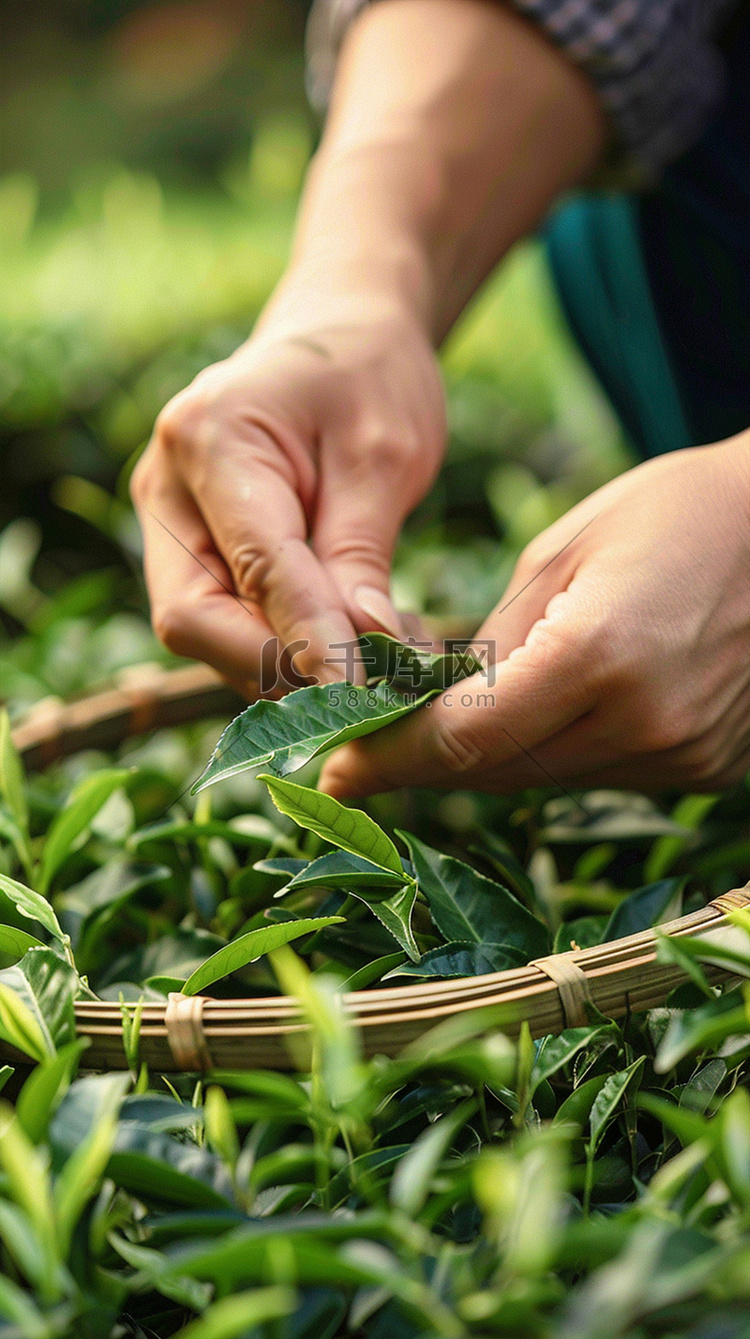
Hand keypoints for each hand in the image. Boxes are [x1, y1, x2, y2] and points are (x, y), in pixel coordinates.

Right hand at [130, 296, 444, 694]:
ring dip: (290, 667)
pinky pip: (229, 623)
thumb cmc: (367, 377)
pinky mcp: (191, 553)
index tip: (359, 691)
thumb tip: (363, 652)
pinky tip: (355, 648)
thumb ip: (362, 555)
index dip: (302, 639)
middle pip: (195, 619)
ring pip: (211, 635)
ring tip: (380, 665)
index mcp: (209, 437)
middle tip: (371, 688)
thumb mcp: (384, 455)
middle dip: (279, 665)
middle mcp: (166, 487)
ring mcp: (170, 524)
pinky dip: (288, 649)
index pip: (249, 566)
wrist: (338, 337)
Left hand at [320, 432, 749, 794]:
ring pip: (545, 780)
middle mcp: (644, 724)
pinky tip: (531, 721)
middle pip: (498, 774)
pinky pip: (599, 772)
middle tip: (363, 756)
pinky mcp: (705, 766)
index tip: (333, 774)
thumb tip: (437, 706)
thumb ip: (496, 642)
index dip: (390, 761)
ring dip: (486, 762)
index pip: (464, 738)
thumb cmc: (678, 510)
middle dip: (423, 767)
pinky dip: (552, 753)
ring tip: (435, 729)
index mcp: (599, 655)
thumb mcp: (564, 551)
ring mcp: (683, 755)